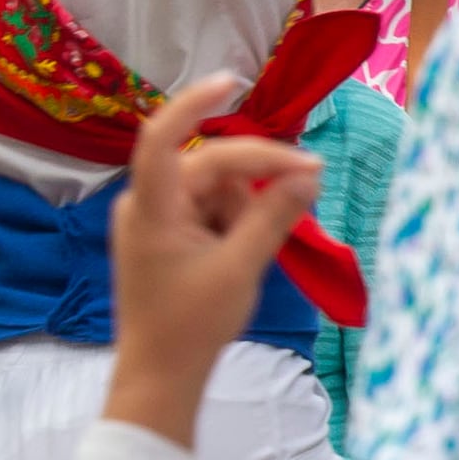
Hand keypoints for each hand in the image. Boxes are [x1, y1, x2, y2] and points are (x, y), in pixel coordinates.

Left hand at [96, 75, 321, 445]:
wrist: (161, 376)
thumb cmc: (192, 326)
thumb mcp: (241, 267)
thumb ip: (274, 214)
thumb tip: (309, 171)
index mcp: (152, 209)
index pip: (163, 138)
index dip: (194, 103)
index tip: (232, 83)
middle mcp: (145, 205)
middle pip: (208, 163)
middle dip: (257, 175)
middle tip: (313, 181)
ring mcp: (153, 219)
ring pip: (214, 187)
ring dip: (246, 206)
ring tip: (251, 254)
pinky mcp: (166, 235)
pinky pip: (208, 208)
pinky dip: (234, 221)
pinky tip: (244, 253)